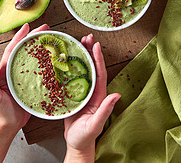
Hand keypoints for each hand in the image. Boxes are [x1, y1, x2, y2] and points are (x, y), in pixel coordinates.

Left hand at [0, 23, 50, 131]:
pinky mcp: (34, 84)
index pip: (13, 49)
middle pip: (26, 49)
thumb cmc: (0, 112)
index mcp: (6, 70)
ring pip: (35, 58)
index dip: (19, 37)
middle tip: (46, 28)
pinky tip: (56, 58)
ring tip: (53, 38)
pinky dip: (49, 62)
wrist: (9, 125)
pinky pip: (42, 70)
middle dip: (34, 37)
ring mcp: (25, 77)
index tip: (27, 27)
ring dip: (42, 47)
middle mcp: (16, 70)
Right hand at [64, 34, 120, 161]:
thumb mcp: (95, 124)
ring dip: (80, 55)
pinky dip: (69, 66)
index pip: (100, 73)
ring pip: (82, 70)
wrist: (76, 144)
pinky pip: (71, 77)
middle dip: (90, 51)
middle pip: (92, 67)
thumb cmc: (85, 137)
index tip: (96, 45)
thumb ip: (105, 110)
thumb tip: (117, 95)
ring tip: (78, 42)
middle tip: (86, 37)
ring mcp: (82, 91)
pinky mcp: (72, 94)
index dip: (98, 58)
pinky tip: (64, 58)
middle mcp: (92, 90)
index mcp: (99, 95)